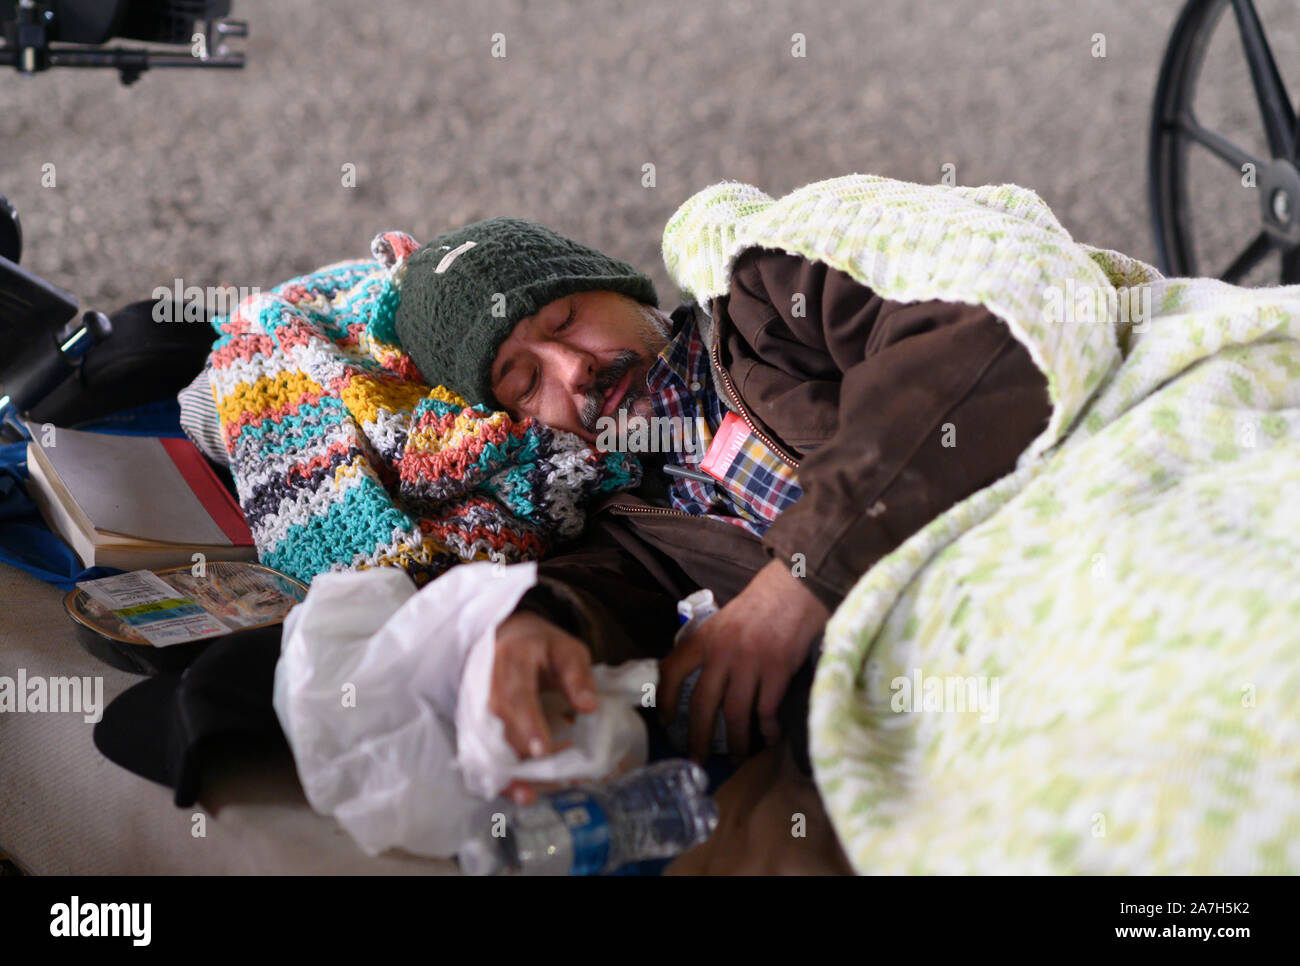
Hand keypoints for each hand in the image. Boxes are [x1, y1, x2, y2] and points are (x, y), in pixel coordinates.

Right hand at [489, 611, 598, 804]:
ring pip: (481, 739)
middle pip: (494, 721)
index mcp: (511, 657)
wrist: (505, 638)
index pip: (515, 692)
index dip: (526, 723)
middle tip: (534, 781)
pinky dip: (495, 773)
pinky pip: (477, 750)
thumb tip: (588, 707)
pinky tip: (516, 791)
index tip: (541, 750)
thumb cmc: (541, 648)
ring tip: (526, 794)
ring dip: (502, 769)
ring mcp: (473, 702)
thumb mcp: (567, 650)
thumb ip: (577, 676)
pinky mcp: (471, 720)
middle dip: (513, 752)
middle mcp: (484, 681)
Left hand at [658, 560, 829, 763]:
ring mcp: (750, 661)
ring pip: (736, 713)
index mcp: (704, 637)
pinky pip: (767, 708)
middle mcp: (722, 651)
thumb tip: (699, 681)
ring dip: (737, 741)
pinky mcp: (777, 669)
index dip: (665, 700)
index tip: (664, 722)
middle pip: (703, 704)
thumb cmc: (761, 604)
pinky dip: (768, 728)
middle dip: (698, 738)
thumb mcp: (724, 620)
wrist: (795, 587)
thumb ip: (710, 647)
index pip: (672, 671)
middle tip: (697, 760)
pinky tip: (770, 736)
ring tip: (738, 758)